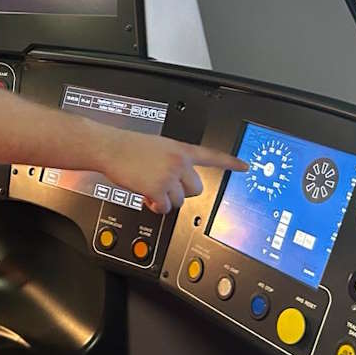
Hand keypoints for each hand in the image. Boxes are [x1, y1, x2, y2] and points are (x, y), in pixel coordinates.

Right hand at [99, 134, 246, 215]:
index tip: (245, 167)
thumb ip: (173, 159)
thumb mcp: (158, 146)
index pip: (211, 156)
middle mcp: (179, 162)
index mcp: (181, 150)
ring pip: (181, 201)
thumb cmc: (128, 147)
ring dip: (167, 200)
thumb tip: (177, 178)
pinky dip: (157, 206)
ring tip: (152, 190)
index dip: (230, 163)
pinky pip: (166, 207)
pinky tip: (147, 197)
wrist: (110, 148)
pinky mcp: (158, 189)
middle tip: (167, 189)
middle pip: (197, 189)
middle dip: (183, 193)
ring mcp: (169, 176)